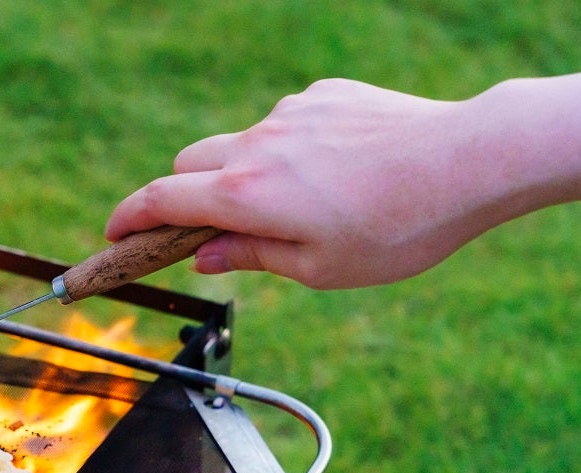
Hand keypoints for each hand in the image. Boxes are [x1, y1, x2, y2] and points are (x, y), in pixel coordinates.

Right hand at [107, 73, 580, 289]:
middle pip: (188, 164)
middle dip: (182, 197)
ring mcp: (291, 114)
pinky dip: (288, 150)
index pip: (160, 201)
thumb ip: (250, 257)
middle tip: (206, 233)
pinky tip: (335, 175)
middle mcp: (257, 145)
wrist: (468, 160)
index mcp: (245, 195)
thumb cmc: (396, 229)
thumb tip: (203, 255)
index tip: (111, 237)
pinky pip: (286, 124)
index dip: (127, 220)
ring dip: (242, 174)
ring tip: (297, 209)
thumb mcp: (317, 268)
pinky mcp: (326, 95)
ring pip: (239, 144)